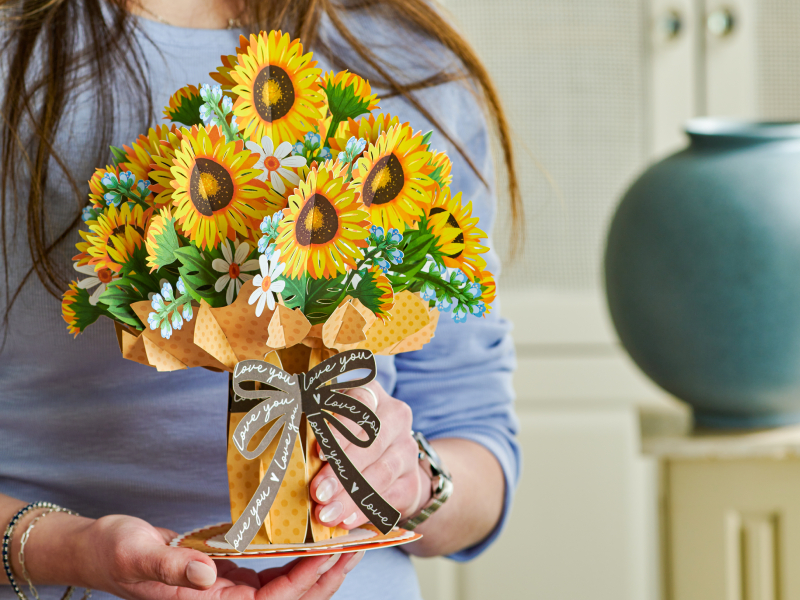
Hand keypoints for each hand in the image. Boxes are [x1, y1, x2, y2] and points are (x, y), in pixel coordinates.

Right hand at [23, 512, 362, 599]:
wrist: (96, 549)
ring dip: (315, 568)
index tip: (334, 553)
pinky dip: (291, 559)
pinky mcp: (225, 577)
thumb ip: (171, 567)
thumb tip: (209, 574)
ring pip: (284, 587)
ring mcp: (226, 592)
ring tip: (342, 544)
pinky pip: (268, 574)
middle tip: (356, 547)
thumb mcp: (137, 556)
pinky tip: (306, 542)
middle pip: (290, 598)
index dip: (308, 579)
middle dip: (326, 575)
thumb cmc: (112, 553)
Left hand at [309, 381, 429, 528]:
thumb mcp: (331, 423)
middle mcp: (395, 416)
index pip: (360, 402)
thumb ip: (316, 428)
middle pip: (371, 442)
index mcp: (371, 394)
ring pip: (382, 472)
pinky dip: (366, 509)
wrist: (388, 464)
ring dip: (352, 495)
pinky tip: (347, 520)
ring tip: (327, 513)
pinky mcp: (412, 479)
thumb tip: (285, 445)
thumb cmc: (346, 438)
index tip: (319, 452)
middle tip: (318, 492)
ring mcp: (407, 448)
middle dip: (342, 471)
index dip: (340, 427)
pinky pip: (391, 496)